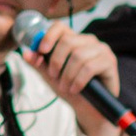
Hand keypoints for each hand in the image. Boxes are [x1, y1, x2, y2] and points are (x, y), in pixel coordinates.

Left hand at [23, 16, 124, 135]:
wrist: (90, 109)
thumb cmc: (70, 88)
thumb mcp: (50, 76)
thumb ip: (39, 64)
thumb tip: (25, 53)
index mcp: (74, 40)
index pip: (60, 27)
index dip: (48, 36)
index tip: (41, 50)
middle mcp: (89, 41)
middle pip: (67, 41)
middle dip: (56, 61)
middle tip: (53, 76)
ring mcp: (101, 50)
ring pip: (78, 55)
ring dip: (67, 74)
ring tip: (65, 87)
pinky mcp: (110, 62)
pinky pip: (89, 68)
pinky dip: (78, 80)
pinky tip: (74, 89)